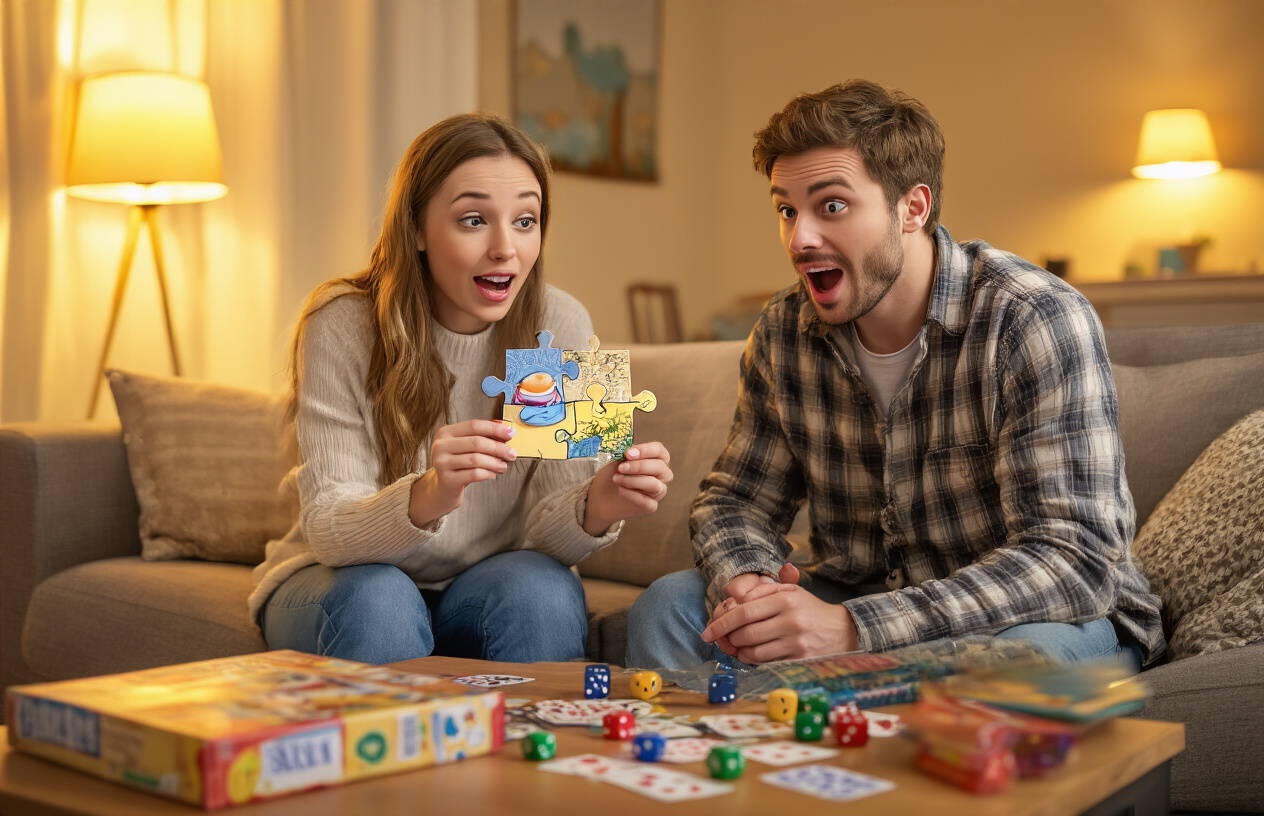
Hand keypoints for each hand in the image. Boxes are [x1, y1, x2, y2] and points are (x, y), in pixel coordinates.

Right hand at [409, 420, 516, 526]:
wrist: (443, 489)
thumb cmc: (458, 465)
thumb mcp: (466, 448)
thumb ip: (483, 437)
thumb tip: (506, 431)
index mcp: (445, 433)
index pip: (474, 426)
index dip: (494, 429)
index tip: (510, 433)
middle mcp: (441, 446)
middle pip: (476, 442)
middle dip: (498, 448)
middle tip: (511, 453)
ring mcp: (442, 462)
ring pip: (476, 459)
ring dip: (495, 462)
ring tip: (503, 466)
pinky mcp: (447, 479)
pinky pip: (474, 474)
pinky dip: (487, 473)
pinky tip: (492, 474)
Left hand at [582, 442, 672, 535]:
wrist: (601, 495)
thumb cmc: (612, 474)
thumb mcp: (615, 460)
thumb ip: (624, 454)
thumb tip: (628, 451)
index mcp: (655, 459)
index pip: (659, 451)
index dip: (646, 450)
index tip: (628, 453)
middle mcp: (661, 475)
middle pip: (660, 467)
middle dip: (639, 466)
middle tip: (621, 467)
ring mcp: (657, 492)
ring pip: (655, 485)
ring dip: (633, 480)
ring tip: (616, 479)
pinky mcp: (650, 506)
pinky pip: (647, 502)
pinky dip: (632, 495)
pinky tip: (620, 490)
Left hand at [702, 570, 858, 663]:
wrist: (843, 631)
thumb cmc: (810, 610)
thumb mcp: (790, 591)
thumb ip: (762, 591)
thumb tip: (732, 600)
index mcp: (785, 598)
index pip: (743, 611)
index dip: (721, 623)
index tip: (707, 631)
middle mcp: (790, 620)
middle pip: (745, 633)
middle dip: (728, 638)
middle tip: (724, 639)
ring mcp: (795, 642)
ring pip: (753, 650)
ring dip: (739, 650)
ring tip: (738, 646)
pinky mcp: (799, 660)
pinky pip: (765, 663)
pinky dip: (752, 660)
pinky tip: (750, 654)